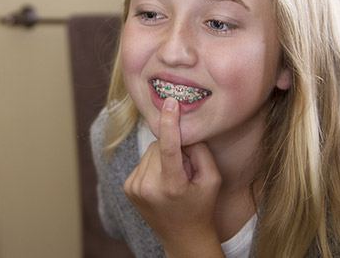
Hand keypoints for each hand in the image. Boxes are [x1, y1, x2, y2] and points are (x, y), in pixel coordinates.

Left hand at [123, 97, 223, 257]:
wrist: (182, 237)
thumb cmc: (201, 207)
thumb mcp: (212, 179)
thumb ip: (200, 151)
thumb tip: (182, 130)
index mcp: (172, 186)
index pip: (168, 148)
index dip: (169, 123)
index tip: (171, 102)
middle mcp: (148, 187)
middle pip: (159, 146)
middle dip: (173, 149)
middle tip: (184, 170)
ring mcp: (134, 188)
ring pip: (150, 152)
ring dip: (162, 157)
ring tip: (173, 178)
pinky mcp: (127, 187)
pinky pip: (142, 161)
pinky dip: (153, 165)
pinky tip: (161, 182)